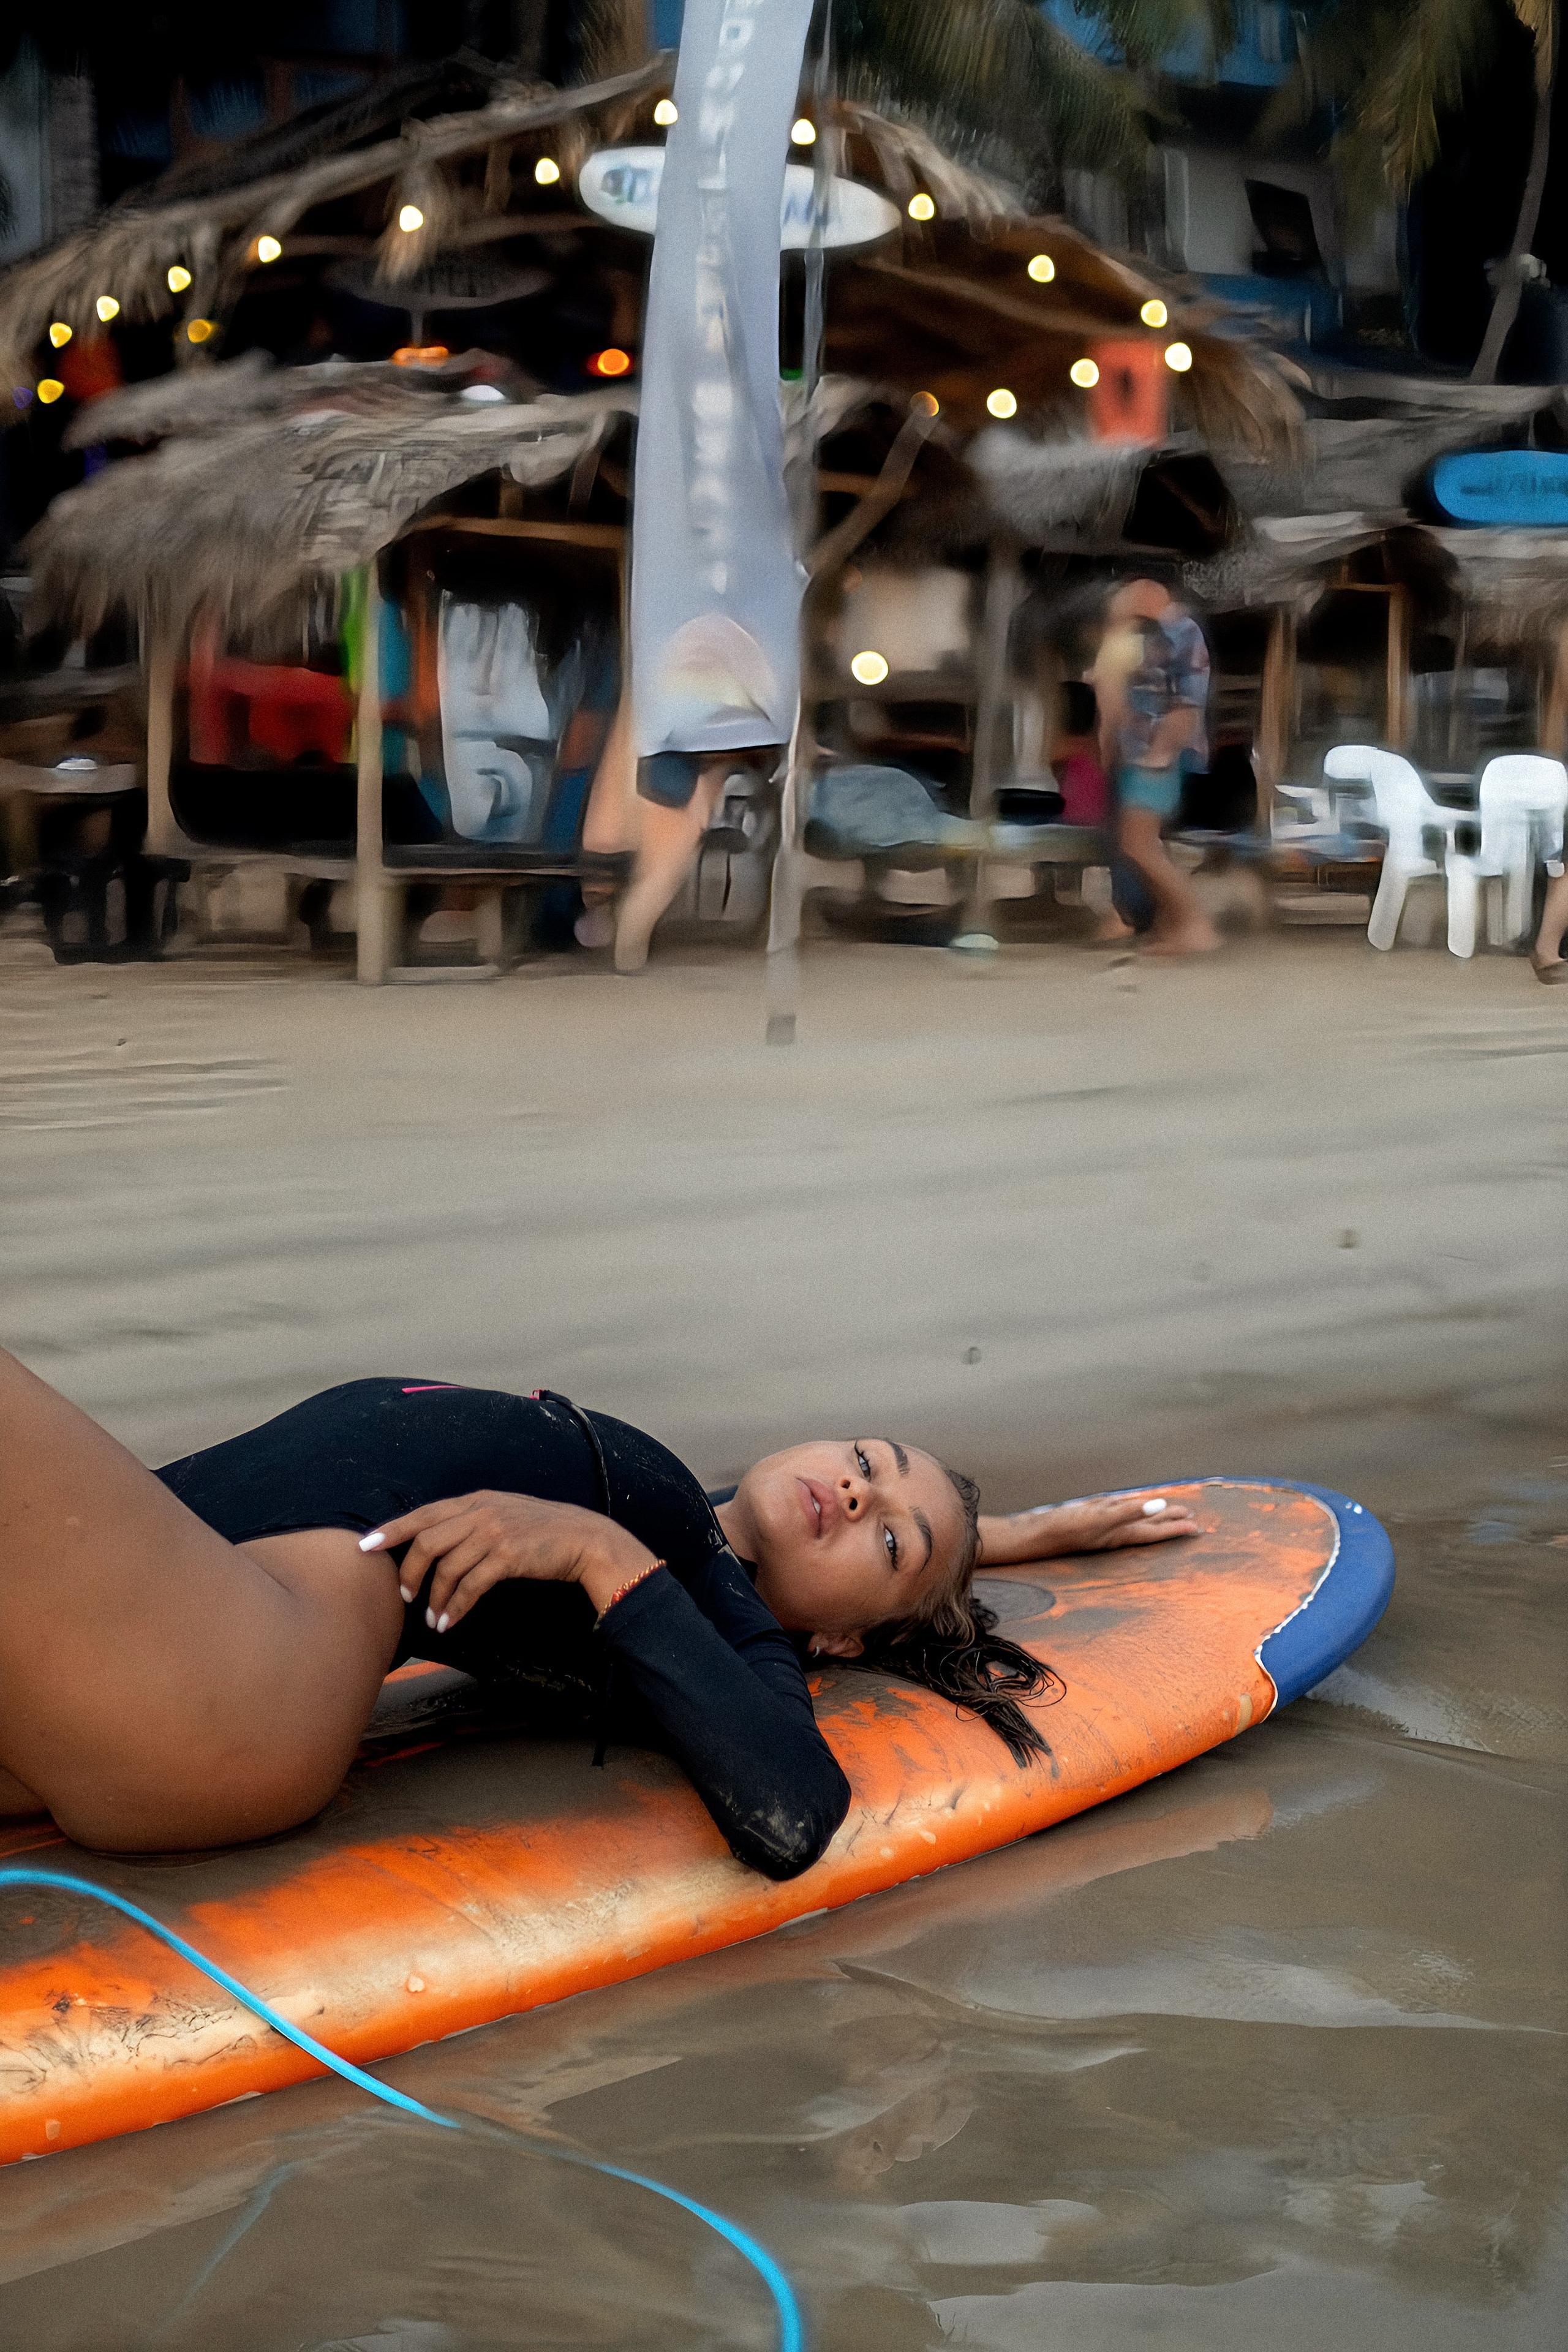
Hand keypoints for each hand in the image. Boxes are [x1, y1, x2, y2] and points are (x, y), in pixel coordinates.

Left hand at [359, 1491, 652, 1632]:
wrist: (583, 1538)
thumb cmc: (542, 1531)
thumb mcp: (504, 1514)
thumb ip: (472, 1522)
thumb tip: (436, 1544)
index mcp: (476, 1499)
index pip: (423, 1513)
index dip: (392, 1530)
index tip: (367, 1545)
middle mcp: (481, 1511)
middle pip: (427, 1541)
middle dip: (409, 1572)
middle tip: (405, 1596)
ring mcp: (494, 1531)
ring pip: (446, 1567)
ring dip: (435, 1597)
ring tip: (432, 1617)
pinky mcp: (508, 1555)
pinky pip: (470, 1585)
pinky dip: (456, 1606)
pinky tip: (451, 1621)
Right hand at [979, 1494, 1198, 1563]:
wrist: (1033, 1535)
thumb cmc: (1067, 1528)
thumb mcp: (1101, 1516)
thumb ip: (1132, 1510)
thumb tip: (1161, 1504)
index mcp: (1121, 1533)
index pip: (1156, 1531)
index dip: (1176, 1529)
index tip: (1197, 1529)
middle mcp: (1114, 1531)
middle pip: (1148, 1526)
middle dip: (1169, 1522)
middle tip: (1190, 1519)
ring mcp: (1101, 1526)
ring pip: (1133, 1519)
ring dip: (1152, 1516)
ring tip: (1168, 1512)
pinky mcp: (1088, 1519)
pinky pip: (1116, 1513)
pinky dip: (1128, 1509)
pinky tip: (1128, 1505)